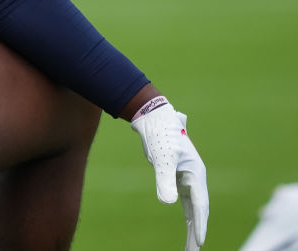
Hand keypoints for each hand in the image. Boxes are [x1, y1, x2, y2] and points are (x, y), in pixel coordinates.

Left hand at [131, 102, 208, 250]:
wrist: (155, 118)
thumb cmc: (160, 136)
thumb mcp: (162, 159)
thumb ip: (165, 180)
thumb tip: (168, 203)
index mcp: (195, 174)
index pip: (200, 205)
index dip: (199, 224)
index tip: (198, 242)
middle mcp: (195, 178)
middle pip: (200, 210)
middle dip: (198, 230)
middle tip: (194, 250)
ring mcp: (188, 177)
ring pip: (195, 207)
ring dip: (194, 225)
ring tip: (192, 245)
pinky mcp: (179, 176)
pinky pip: (188, 201)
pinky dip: (190, 215)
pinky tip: (189, 225)